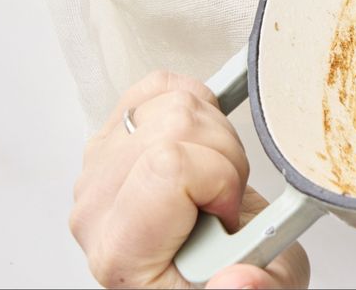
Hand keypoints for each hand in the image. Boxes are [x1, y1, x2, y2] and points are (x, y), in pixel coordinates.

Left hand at [70, 71, 309, 288]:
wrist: (200, 269)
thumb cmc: (216, 277)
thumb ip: (257, 289)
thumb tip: (240, 281)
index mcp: (122, 253)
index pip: (168, 166)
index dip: (220, 179)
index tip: (228, 214)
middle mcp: (98, 207)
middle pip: (174, 125)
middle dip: (225, 154)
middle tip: (226, 197)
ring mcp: (100, 166)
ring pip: (171, 100)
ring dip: (215, 131)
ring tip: (215, 176)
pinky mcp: (113, 135)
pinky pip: (159, 85)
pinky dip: (196, 102)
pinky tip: (202, 143)